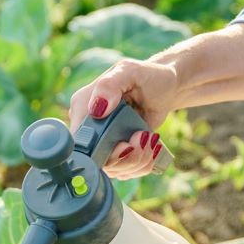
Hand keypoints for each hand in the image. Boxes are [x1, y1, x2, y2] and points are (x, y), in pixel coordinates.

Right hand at [68, 58, 180, 178]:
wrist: (165, 89)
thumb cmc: (147, 76)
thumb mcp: (129, 71)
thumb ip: (110, 85)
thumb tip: (97, 108)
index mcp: (83, 106)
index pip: (79, 140)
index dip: (100, 151)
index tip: (126, 144)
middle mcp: (89, 128)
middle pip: (97, 161)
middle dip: (125, 158)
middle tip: (143, 139)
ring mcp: (103, 143)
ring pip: (113, 170)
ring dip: (137, 161)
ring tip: (149, 139)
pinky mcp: (117, 154)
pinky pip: (125, 172)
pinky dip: (142, 165)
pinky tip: (150, 147)